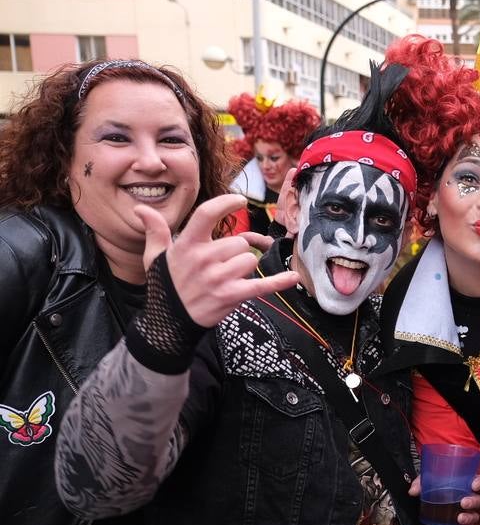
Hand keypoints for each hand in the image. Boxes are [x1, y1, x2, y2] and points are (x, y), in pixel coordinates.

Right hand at [135, 194, 299, 327]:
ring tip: (227, 279)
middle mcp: (203, 259)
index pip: (207, 214)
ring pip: (250, 261)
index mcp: (187, 245)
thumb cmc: (165, 287)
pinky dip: (280, 282)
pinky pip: (262, 285)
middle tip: (223, 265)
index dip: (226, 203)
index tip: (240, 200)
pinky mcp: (232, 296)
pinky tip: (294, 278)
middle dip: (236, 252)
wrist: (168, 323)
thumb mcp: (155, 257)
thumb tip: (140, 209)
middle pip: (239, 243)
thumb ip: (155, 231)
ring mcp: (219, 278)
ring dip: (244, 269)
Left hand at [409, 473, 479, 524]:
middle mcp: (467, 496)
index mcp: (464, 483)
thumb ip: (420, 483)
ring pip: (474, 514)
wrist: (427, 500)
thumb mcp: (427, 480)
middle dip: (473, 501)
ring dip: (469, 516)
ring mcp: (464, 510)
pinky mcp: (457, 521)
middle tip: (464, 503)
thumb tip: (414, 490)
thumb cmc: (434, 485)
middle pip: (478, 499)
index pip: (479, 480)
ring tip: (460, 517)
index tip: (474, 485)